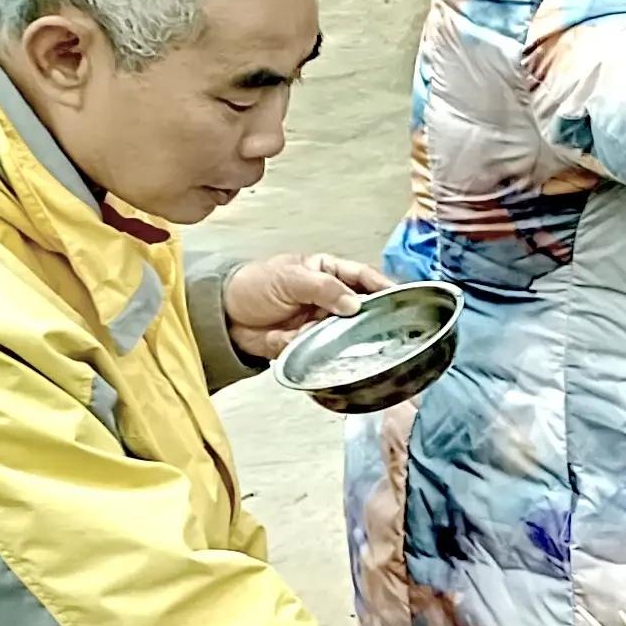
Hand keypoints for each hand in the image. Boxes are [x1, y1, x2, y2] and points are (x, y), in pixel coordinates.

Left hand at [220, 250, 387, 363]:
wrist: (224, 317)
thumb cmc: (254, 285)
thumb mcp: (289, 277)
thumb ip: (323, 288)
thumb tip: (355, 303)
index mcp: (328, 273)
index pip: (363, 277)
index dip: (383, 286)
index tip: (402, 297)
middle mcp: (331, 298)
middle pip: (362, 308)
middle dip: (370, 318)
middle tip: (382, 327)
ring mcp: (322, 323)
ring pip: (347, 333)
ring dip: (345, 338)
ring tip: (341, 338)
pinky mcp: (311, 344)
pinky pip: (326, 351)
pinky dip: (324, 352)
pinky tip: (317, 348)